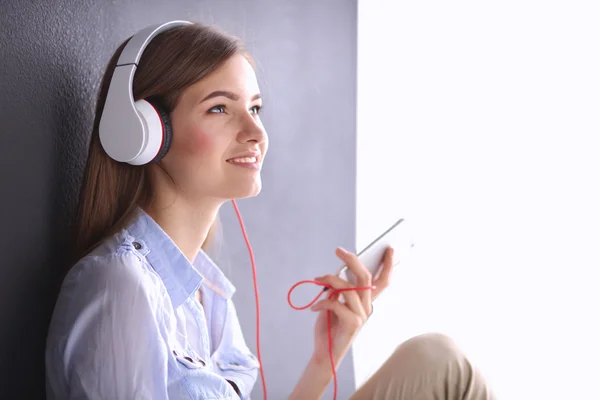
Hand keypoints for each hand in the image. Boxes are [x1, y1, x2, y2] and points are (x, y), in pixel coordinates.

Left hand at [310, 246, 393, 365]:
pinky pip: (337, 303)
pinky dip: (323, 302)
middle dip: (353, 260)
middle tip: (338, 250)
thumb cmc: (330, 325)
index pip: (383, 280)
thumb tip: (337, 274)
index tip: (390, 248)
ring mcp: (361, 315)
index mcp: (366, 301)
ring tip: (317, 278)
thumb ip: (340, 289)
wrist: (324, 352)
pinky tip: (314, 306)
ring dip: (330, 279)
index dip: (388, 264)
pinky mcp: (353, 323)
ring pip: (348, 287)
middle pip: (366, 277)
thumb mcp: (335, 302)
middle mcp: (367, 307)